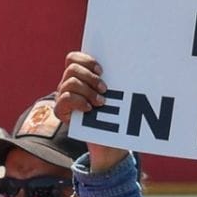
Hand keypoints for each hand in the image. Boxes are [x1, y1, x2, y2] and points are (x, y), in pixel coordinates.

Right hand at [55, 52, 125, 173]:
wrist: (106, 139)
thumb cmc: (114, 112)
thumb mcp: (116, 94)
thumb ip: (117, 80)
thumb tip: (135, 65)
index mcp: (79, 75)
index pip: (73, 58)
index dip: (86, 60)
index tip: (102, 70)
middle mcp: (69, 83)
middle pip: (72, 69)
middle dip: (90, 77)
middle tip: (105, 89)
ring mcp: (64, 96)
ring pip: (70, 83)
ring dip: (88, 91)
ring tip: (101, 102)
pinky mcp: (61, 110)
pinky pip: (65, 99)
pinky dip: (79, 101)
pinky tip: (89, 109)